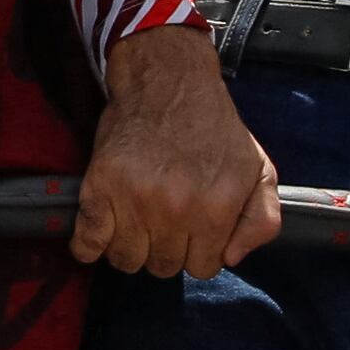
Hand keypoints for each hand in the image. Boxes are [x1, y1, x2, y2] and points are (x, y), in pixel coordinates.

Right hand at [72, 24, 284, 278]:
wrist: (167, 82)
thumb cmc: (213, 128)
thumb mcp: (257, 170)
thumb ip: (262, 220)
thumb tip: (232, 257)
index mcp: (216, 208)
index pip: (202, 268)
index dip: (197, 251)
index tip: (191, 230)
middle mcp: (174, 210)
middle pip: (162, 267)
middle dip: (165, 249)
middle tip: (163, 221)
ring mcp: (133, 201)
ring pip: (125, 260)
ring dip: (130, 247)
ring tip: (135, 223)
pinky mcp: (98, 188)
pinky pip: (87, 244)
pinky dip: (90, 246)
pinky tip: (101, 232)